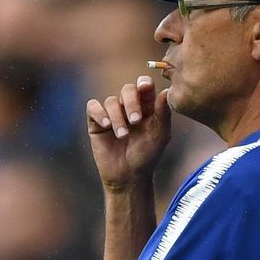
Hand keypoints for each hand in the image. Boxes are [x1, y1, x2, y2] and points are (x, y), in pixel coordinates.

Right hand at [86, 75, 170, 190]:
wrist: (128, 176)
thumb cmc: (147, 156)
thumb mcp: (160, 135)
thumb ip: (163, 113)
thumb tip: (167, 91)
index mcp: (147, 106)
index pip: (145, 86)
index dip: (144, 83)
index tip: (144, 87)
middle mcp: (129, 106)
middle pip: (127, 89)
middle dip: (131, 103)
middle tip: (135, 121)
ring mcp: (112, 113)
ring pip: (111, 101)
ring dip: (117, 117)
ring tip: (122, 136)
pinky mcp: (96, 122)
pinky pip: (93, 107)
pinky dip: (99, 113)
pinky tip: (106, 126)